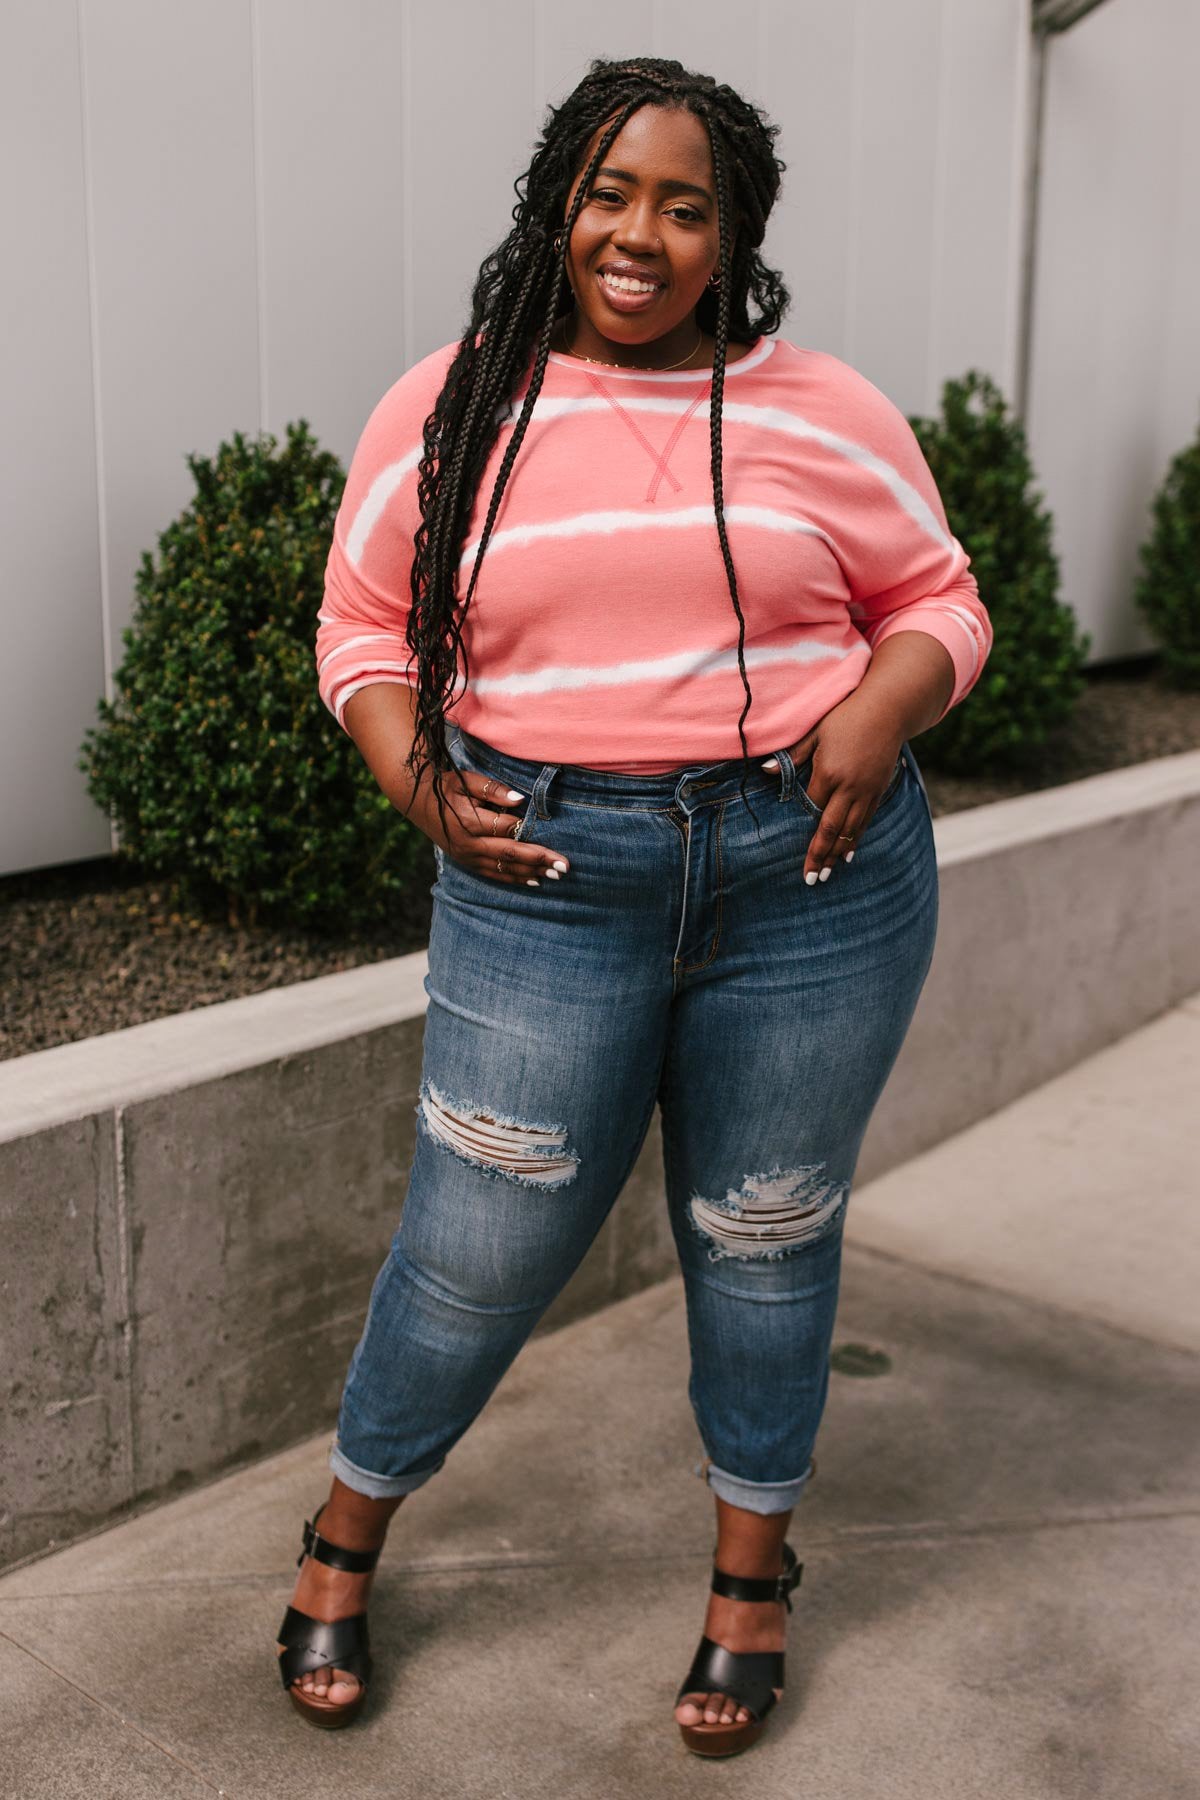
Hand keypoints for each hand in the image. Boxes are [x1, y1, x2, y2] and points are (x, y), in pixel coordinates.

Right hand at [413, 768, 570, 887]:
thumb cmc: (446, 786)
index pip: (506, 828)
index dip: (529, 832)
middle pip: (509, 854)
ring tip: (556, 875)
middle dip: (539, 860)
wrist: (416, 801)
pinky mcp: (466, 862)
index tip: (553, 838)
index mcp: (468, 821)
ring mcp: (466, 856)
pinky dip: (514, 878)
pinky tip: (533, 881)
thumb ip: (493, 789)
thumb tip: (520, 800)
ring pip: (503, 868)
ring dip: (531, 872)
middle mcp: (467, 843)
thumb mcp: (467, 780)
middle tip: (564, 866)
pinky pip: (493, 874)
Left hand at [764, 689, 904, 883]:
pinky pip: (865, 820)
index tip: (795, 850)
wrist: (888, 709)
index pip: (811, 808)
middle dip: (820, 856)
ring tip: (828, 874)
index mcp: (828, 772)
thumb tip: (764, 770)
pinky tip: (848, 853)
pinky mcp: (878, 790)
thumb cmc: (847, 717)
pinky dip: (856, 839)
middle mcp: (849, 787)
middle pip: (830, 828)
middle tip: (812, 879)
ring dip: (838, 853)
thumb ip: (794, 755)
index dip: (802, 828)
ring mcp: (866, 791)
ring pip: (850, 829)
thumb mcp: (816, 731)